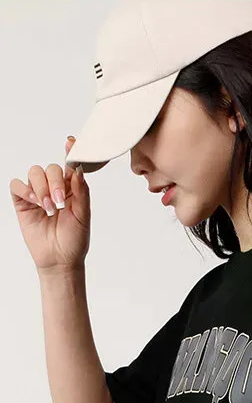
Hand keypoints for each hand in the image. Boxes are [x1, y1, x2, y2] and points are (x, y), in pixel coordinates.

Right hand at [9, 135, 90, 271]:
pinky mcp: (23, 202)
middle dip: (55, 182)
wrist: (60, 260)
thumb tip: (78, 170)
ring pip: (35, 173)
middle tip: (59, 202)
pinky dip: (25, 190)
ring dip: (42, 188)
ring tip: (48, 208)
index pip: (70, 166)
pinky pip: (17, 184)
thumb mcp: (83, 216)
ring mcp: (37, 194)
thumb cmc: (74, 240)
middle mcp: (55, 188)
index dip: (70, 152)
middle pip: (51, 168)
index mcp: (72, 189)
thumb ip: (82, 192)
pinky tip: (34, 202)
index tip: (70, 143)